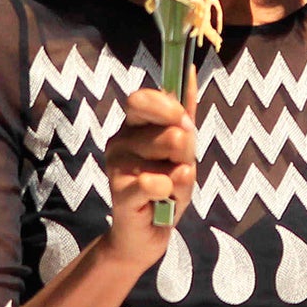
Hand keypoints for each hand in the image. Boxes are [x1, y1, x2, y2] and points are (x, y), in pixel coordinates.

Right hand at [102, 86, 195, 268]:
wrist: (147, 235)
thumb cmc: (164, 189)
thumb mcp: (181, 153)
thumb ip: (184, 114)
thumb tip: (189, 71)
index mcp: (133, 126)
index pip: (144, 99)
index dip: (169, 109)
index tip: (182, 123)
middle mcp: (120, 141)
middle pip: (172, 132)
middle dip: (188, 156)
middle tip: (174, 171)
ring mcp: (117, 165)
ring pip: (174, 159)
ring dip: (182, 179)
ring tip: (168, 189)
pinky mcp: (120, 192)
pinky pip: (159, 183)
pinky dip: (172, 193)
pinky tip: (162, 202)